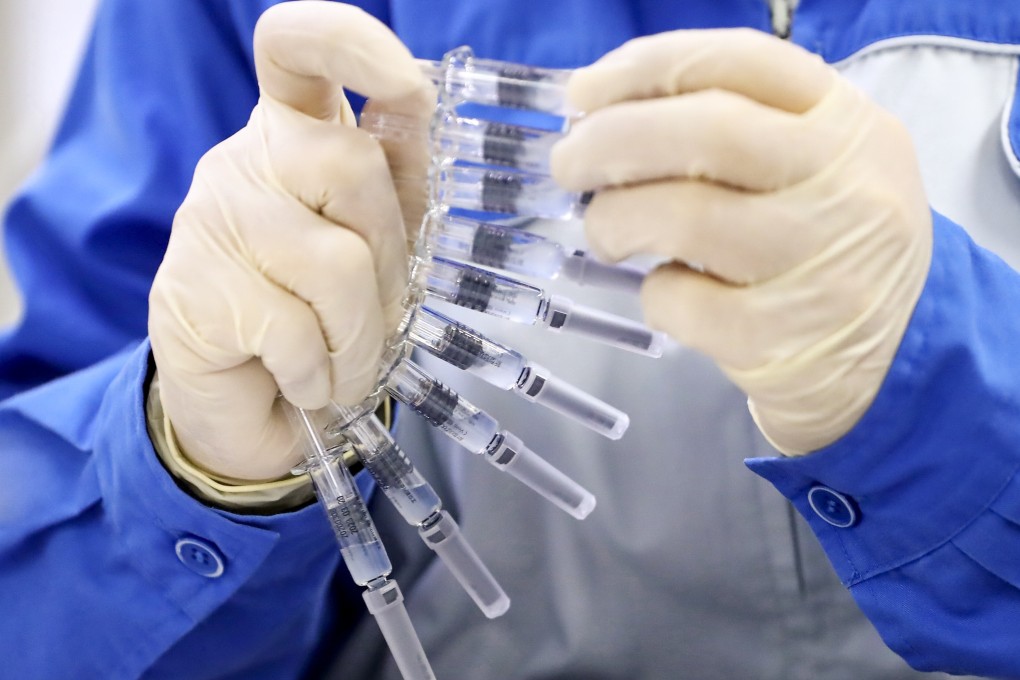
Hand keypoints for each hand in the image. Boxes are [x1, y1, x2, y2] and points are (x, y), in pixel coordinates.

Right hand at [148, 2, 430, 480]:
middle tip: (383, 317)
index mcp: (299, 135)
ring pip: (335, 260)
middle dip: (393, 259)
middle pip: (349, 163)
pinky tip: (304, 381)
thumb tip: (421, 115)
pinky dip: (320, 373)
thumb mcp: (382, 248)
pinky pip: (295, 330)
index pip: (299, 48)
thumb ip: (400, 189)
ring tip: (344, 366)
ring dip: (360, 338)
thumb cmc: (327, 320)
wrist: (259, 411)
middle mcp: (249, 160)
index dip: (350, 43)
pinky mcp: (188, 288)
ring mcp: (211, 218)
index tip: (405, 82)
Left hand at [551, 29, 931, 453]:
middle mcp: (844, 182)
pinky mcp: (784, 337)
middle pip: (705, 132)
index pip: (737, 61)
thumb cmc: (823, 241)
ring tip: (606, 232)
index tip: (584, 93)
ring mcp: (820, 262)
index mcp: (846, 121)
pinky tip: (666, 292)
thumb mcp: (812, 164)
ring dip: (614, 219)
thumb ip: (730, 126)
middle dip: (609, 141)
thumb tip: (601, 114)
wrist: (891, 354)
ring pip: (684, 216)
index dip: (644, 69)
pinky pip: (682, 301)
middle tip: (569, 165)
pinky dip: (653, 294)